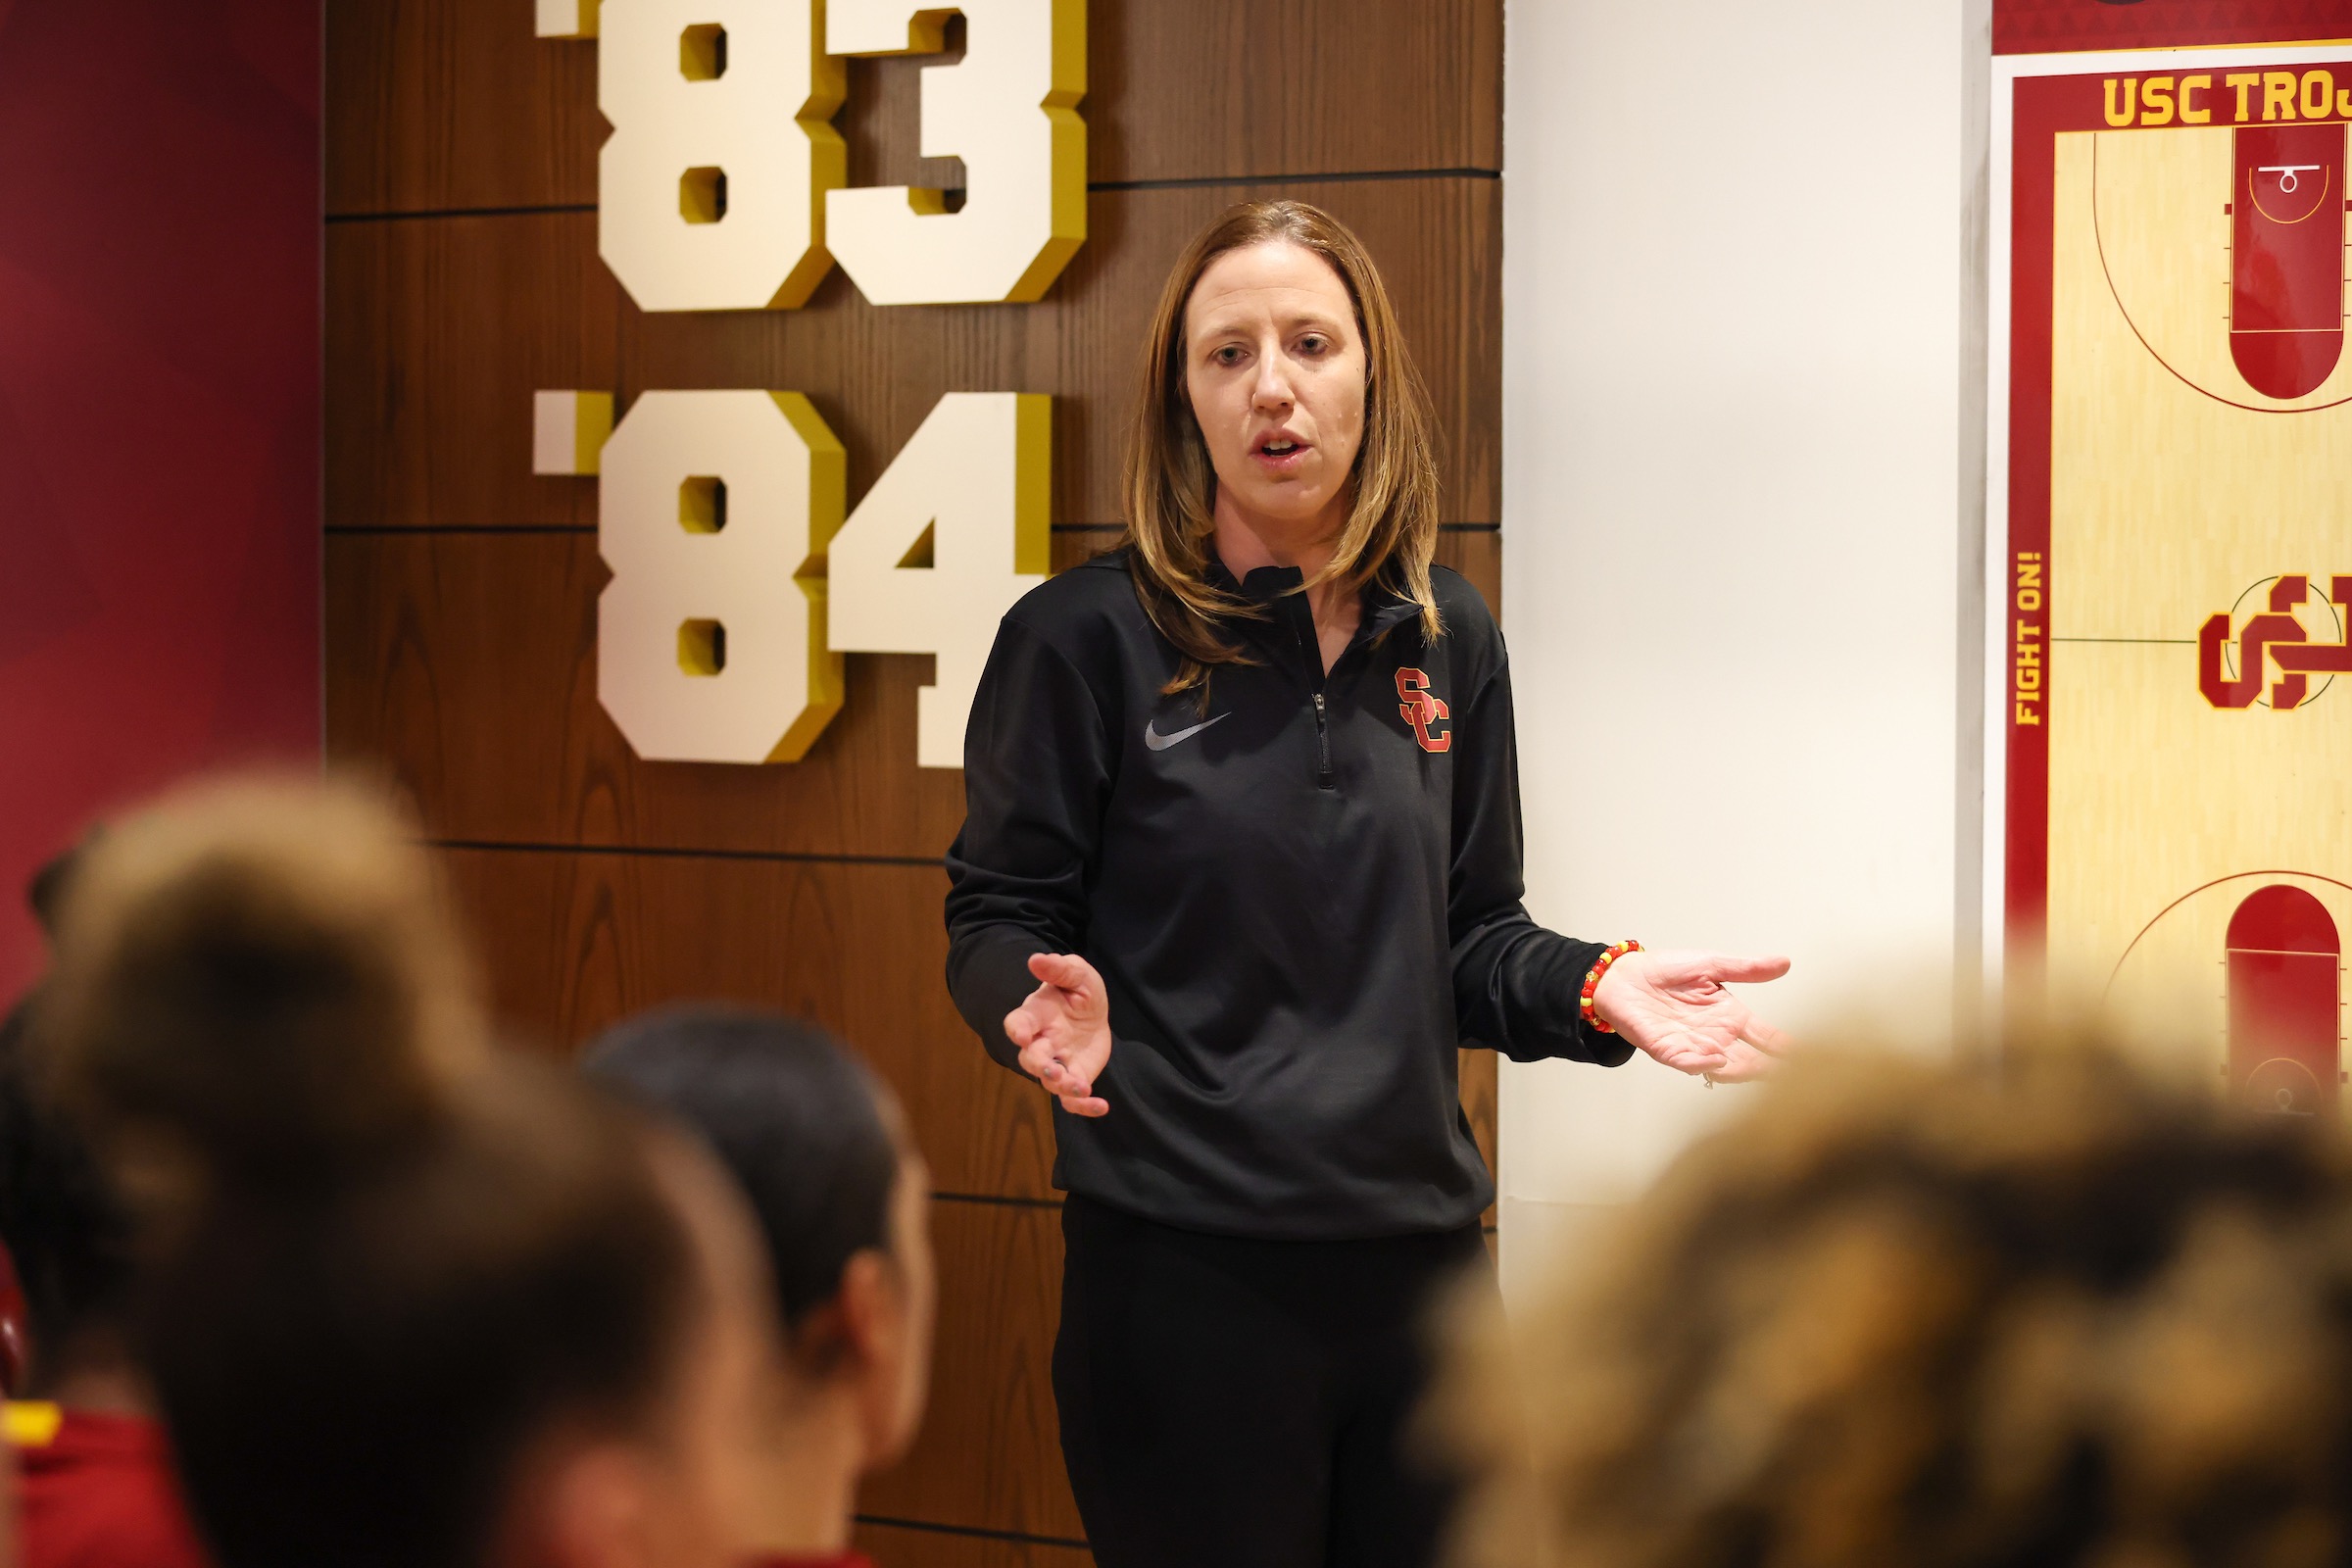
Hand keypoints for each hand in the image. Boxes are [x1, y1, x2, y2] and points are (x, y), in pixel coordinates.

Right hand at [1003, 952, 1113, 1116]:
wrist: (1094, 1013)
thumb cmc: (1078, 990)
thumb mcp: (1077, 973)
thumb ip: (1059, 968)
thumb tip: (1035, 959)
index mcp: (1037, 1015)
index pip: (1017, 1024)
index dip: (1017, 1031)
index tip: (1021, 1036)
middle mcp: (1042, 1042)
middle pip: (1031, 1059)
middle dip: (1039, 1066)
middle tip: (1053, 1070)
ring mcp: (1057, 1063)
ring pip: (1051, 1082)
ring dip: (1062, 1086)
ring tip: (1081, 1087)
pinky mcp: (1074, 1078)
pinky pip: (1072, 1099)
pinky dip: (1084, 1107)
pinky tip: (1101, 1106)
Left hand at [1591, 949, 1791, 1082]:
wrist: (1624, 976)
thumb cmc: (1665, 971)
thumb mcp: (1711, 965)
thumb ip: (1746, 969)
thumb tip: (1785, 962)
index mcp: (1731, 1016)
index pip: (1767, 1038)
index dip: (1786, 1048)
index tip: (1811, 1056)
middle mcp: (1717, 1036)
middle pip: (1751, 1060)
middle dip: (1770, 1069)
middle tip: (1791, 1076)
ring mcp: (1694, 1046)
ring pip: (1725, 1068)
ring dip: (1741, 1070)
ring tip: (1758, 1068)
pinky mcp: (1667, 1049)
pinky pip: (1689, 1062)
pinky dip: (1704, 1064)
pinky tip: (1719, 1059)